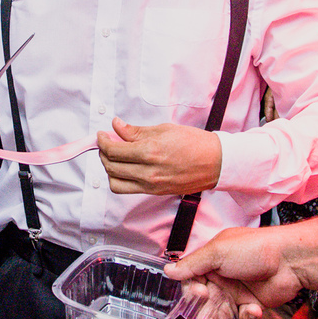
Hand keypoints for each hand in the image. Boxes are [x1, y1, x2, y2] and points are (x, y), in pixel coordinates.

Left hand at [98, 117, 220, 194]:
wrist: (215, 163)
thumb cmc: (194, 143)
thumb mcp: (164, 129)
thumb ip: (136, 131)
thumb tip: (117, 126)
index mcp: (149, 152)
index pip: (113, 150)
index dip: (102, 141)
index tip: (102, 135)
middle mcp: (148, 172)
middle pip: (110, 166)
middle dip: (103, 153)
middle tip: (106, 143)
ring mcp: (151, 185)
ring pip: (115, 182)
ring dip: (109, 169)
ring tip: (115, 157)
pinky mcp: (155, 192)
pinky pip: (128, 189)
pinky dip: (120, 179)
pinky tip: (125, 167)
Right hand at [166, 226, 305, 318]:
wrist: (291, 260)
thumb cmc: (255, 248)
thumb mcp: (218, 251)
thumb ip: (193, 264)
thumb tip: (169, 271)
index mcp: (210, 262)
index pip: (191, 282)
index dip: (192, 294)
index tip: (199, 297)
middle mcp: (221, 278)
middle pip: (205, 305)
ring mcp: (237, 292)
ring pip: (221, 316)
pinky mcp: (252, 304)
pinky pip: (242, 318)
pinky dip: (247, 317)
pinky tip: (253, 310)